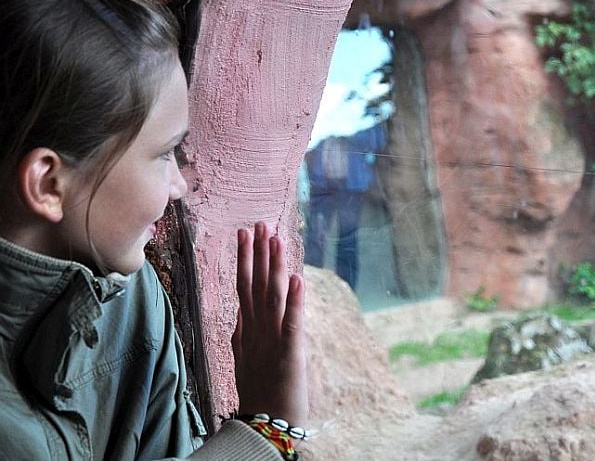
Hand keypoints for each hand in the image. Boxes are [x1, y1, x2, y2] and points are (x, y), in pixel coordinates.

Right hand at [232, 222, 308, 423]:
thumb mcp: (250, 359)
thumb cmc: (261, 394)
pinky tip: (298, 279)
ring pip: (273, 296)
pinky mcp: (289, 353)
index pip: (246, 287)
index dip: (248, 259)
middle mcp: (257, 330)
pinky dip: (296, 301)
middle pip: (255, 284)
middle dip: (258, 253)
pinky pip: (293, 323)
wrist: (264, 426)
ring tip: (275, 238)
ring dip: (274, 266)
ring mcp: (272, 340)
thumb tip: (240, 315)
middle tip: (259, 223)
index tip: (247, 234)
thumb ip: (245, 334)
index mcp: (249, 330)